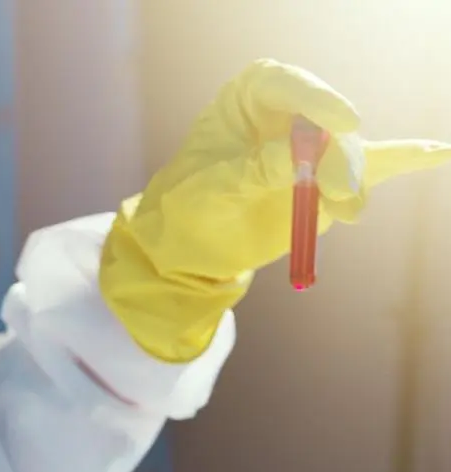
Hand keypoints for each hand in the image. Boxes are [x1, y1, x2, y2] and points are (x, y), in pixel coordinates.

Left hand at [100, 59, 450, 362]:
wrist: (192, 245)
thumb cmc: (188, 205)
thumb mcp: (210, 189)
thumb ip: (253, 171)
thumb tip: (300, 159)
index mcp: (248, 98)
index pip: (284, 84)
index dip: (316, 99)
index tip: (343, 122)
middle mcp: (288, 113)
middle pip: (326, 124)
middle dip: (338, 158)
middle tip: (339, 192)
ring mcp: (314, 146)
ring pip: (350, 154)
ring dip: (354, 183)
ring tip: (347, 212)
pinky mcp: (331, 179)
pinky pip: (376, 164)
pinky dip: (407, 158)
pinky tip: (440, 152)